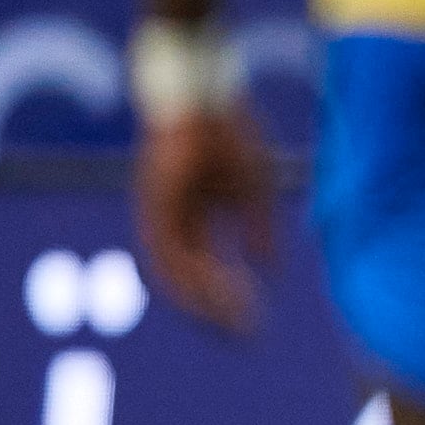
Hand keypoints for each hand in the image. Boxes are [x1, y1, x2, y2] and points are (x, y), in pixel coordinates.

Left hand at [137, 106, 277, 332]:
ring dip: (206, 302)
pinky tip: (219, 292)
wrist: (203, 88)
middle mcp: (168, 222)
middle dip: (216, 311)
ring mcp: (159, 213)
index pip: (203, 270)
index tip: (254, 321)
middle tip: (245, 335)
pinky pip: (170, 251)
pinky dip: (193, 276)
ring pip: (175, 273)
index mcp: (189, 217)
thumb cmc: (228, 128)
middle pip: (186, 280)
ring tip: (235, 322)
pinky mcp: (156, 203)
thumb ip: (258, 229)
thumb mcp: (254, 185)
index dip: (227, 297)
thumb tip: (268, 271)